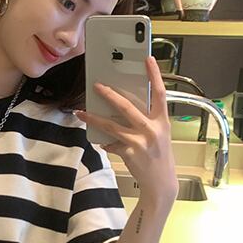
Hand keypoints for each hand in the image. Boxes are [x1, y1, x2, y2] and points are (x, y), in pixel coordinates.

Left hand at [75, 56, 178, 207]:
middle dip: (110, 95)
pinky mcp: (128, 154)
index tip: (147, 59)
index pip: (159, 93)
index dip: (154, 75)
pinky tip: (101, 141)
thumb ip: (145, 121)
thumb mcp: (159, 135)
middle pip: (127, 107)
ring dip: (93, 118)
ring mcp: (139, 142)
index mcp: (162, 121)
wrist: (161, 183)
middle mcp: (152, 130)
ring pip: (111, 125)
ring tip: (81, 113)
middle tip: (97, 85)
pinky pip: (111, 144)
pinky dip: (105, 142)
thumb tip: (123, 110)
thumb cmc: (159, 157)